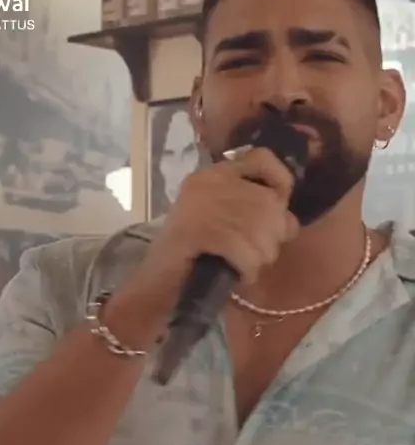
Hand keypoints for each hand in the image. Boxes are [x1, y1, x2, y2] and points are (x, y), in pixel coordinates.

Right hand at [107, 147, 299, 338]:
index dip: (280, 182)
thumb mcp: (232, 228)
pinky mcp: (192, 231)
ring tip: (245, 267)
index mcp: (215, 175)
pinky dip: (247, 267)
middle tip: (256, 255)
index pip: (261, 159)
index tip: (279, 211)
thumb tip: (289, 222)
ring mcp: (197, 205)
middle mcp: (207, 182)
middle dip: (272, 237)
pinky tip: (239, 274)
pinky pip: (241, 248)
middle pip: (268, 202)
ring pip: (259, 228)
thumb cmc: (197, 259)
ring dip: (260, 257)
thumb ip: (260, 217)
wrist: (156, 285)